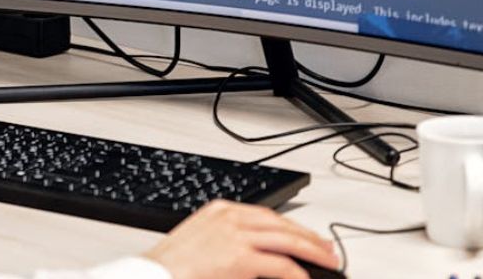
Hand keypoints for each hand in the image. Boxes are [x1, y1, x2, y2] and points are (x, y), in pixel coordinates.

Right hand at [144, 201, 337, 278]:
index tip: (307, 236)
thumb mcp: (200, 241)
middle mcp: (230, 218)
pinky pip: (279, 264)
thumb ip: (227, 240)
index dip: (293, 226)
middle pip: (281, 224)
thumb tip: (255, 254)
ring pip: (286, 240)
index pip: (268, 215)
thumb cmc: (172, 265)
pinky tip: (305, 278)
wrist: (153, 274)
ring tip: (329, 261)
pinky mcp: (239, 257)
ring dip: (312, 251)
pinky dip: (296, 272)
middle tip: (329, 249)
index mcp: (220, 210)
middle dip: (309, 237)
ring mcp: (235, 236)